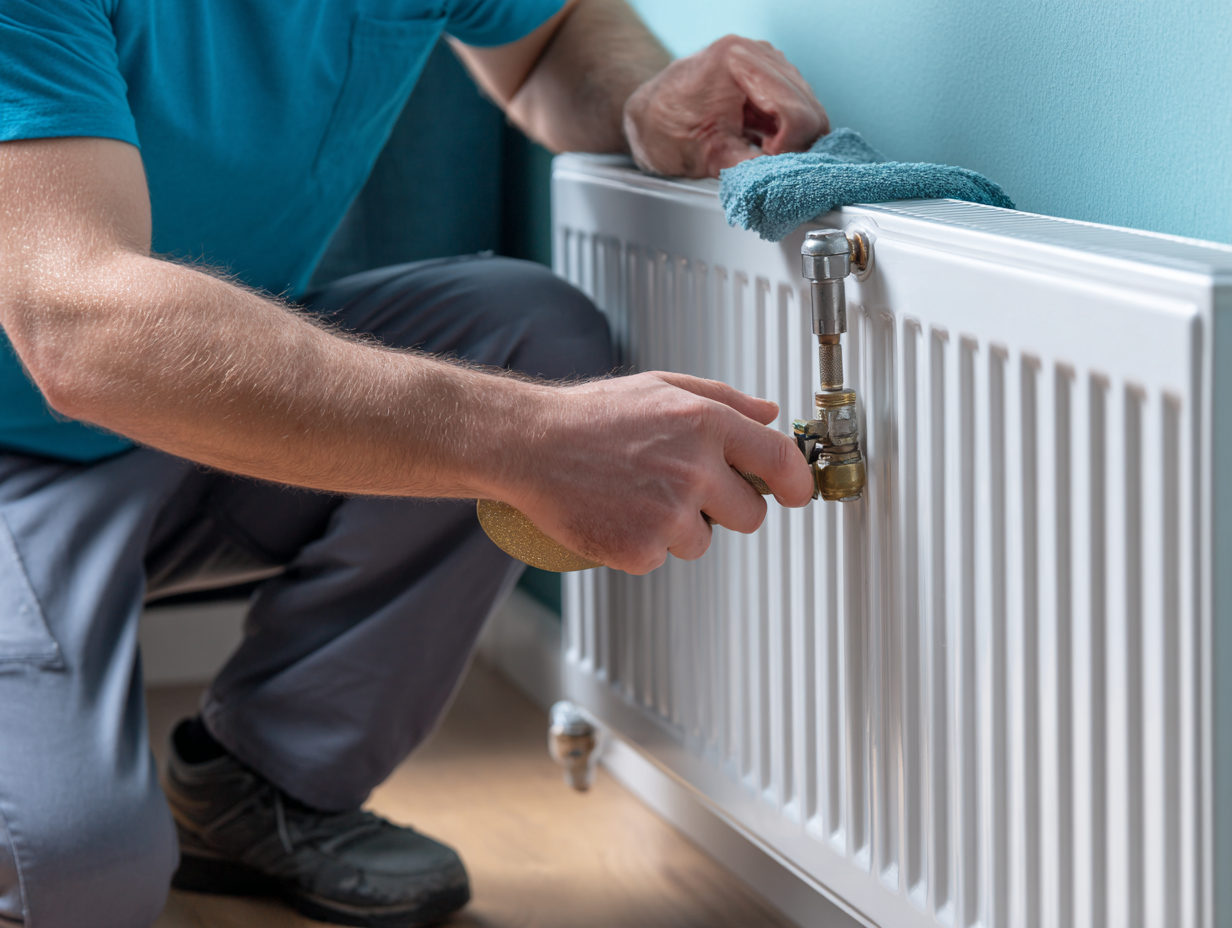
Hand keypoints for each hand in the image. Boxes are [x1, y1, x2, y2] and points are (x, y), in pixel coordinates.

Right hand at [502, 372, 814, 573]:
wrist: (531, 445)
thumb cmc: (591, 416)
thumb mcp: (662, 387)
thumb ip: (723, 400)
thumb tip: (770, 415)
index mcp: (705, 423)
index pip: (780, 460)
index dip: (797, 483)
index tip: (795, 493)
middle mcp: (694, 469)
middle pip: (751, 515)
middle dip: (728, 509)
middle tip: (686, 491)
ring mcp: (669, 513)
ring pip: (704, 541)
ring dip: (680, 528)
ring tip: (639, 496)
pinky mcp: (642, 549)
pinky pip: (663, 558)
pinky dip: (644, 545)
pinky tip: (619, 514)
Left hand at [622, 35, 828, 178]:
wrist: (648, 117)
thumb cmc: (664, 129)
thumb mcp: (705, 156)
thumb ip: (746, 169)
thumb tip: (779, 184)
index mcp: (738, 61)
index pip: (797, 112)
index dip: (788, 148)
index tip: (766, 164)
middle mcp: (759, 53)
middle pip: (811, 111)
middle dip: (795, 146)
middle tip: (765, 165)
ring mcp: (769, 63)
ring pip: (811, 111)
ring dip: (793, 140)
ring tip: (759, 153)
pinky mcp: (773, 77)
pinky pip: (800, 109)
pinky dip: (789, 133)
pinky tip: (765, 144)